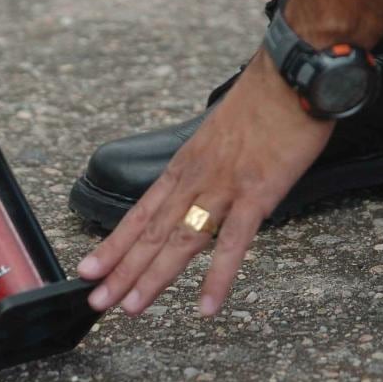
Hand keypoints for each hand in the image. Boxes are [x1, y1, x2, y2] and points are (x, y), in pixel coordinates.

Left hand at [77, 50, 334, 315]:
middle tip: (97, 301)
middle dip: (121, 270)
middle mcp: (195, 178)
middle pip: (150, 232)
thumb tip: (198, 193)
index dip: (112, 244)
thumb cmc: (264, 103)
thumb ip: (205, 168)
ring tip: (132, 308)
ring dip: (153, 277)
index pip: (139, 213)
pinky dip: (218, 277)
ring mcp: (223, 187)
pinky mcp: (257, 193)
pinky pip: (233, 243)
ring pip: (180, 240)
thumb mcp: (219, 136)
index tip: (88, 269)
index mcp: (185, 166)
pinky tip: (205, 306)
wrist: (294, 73)